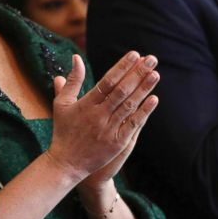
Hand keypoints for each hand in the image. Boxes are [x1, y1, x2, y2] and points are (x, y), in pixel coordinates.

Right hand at [45, 52, 159, 183]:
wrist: (66, 164)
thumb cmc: (64, 131)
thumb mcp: (62, 104)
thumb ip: (72, 81)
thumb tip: (76, 57)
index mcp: (86, 104)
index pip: (108, 81)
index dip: (122, 67)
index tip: (135, 54)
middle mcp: (98, 115)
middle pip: (121, 90)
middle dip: (137, 73)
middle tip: (152, 59)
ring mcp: (108, 130)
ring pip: (129, 105)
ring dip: (143, 89)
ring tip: (155, 74)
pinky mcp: (116, 143)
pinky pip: (133, 125)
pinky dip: (144, 112)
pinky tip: (154, 99)